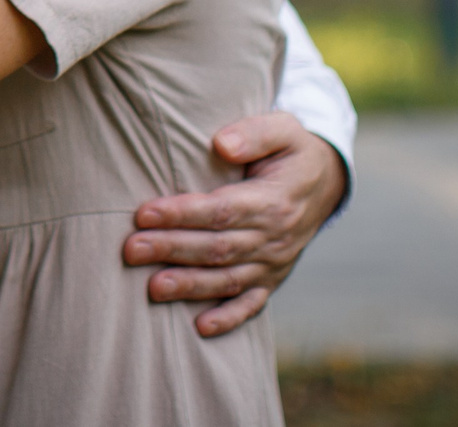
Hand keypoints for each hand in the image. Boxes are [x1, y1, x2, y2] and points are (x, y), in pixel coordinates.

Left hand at [121, 111, 345, 335]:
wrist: (326, 182)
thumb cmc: (292, 150)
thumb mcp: (284, 129)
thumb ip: (254, 134)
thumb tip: (221, 144)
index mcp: (273, 200)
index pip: (222, 210)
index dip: (182, 214)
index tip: (144, 213)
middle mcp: (275, 237)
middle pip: (217, 247)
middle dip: (171, 249)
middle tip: (131, 249)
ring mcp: (274, 262)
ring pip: (228, 278)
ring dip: (189, 285)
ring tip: (152, 288)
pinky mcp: (272, 278)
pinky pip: (252, 303)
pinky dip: (228, 317)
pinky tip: (200, 327)